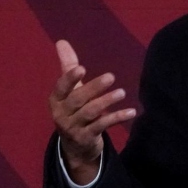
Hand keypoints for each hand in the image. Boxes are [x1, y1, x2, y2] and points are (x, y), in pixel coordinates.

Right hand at [48, 40, 135, 184]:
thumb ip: (68, 66)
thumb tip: (61, 41)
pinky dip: (117, 117)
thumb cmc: (73, 111)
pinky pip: (103, 126)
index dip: (70, 79)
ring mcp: (74, 128)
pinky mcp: (87, 138)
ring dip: (106, 101)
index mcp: (56, 100)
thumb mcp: (69, 91)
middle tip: (111, 77)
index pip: (61, 87)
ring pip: (90, 113)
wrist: (75, 146)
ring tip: (122, 92)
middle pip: (78, 99)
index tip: (81, 69)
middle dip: (94, 88)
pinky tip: (131, 112)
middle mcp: (62, 114)